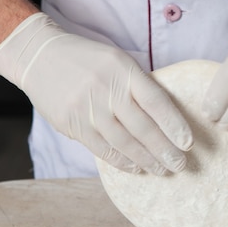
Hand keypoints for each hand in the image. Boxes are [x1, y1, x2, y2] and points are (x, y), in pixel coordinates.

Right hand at [0, 13, 192, 174]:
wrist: (39, 56)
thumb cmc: (86, 59)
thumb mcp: (116, 61)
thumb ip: (137, 85)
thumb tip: (166, 118)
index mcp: (123, 70)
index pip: (155, 101)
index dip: (174, 125)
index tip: (188, 143)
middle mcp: (106, 89)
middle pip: (142, 127)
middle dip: (164, 150)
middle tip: (180, 165)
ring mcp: (87, 108)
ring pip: (123, 142)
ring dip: (146, 160)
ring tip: (161, 170)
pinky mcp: (72, 123)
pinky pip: (102, 148)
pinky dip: (121, 161)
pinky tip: (136, 167)